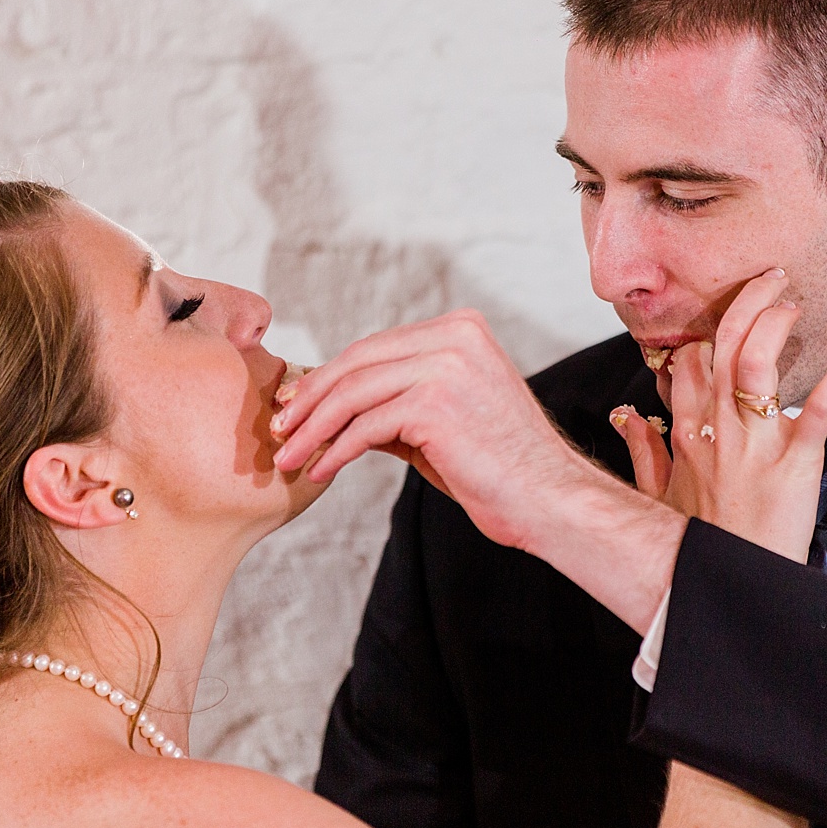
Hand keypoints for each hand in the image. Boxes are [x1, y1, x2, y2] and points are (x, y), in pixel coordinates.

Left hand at [270, 309, 687, 633]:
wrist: (549, 498)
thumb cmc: (498, 468)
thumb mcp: (440, 422)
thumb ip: (393, 403)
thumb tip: (330, 405)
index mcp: (460, 329)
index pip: (374, 348)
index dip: (327, 377)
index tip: (293, 407)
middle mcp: (454, 336)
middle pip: (357, 362)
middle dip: (310, 399)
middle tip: (278, 431)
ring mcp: (446, 365)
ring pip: (353, 393)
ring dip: (312, 428)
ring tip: (287, 458)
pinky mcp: (435, 403)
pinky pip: (365, 427)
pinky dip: (335, 450)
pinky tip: (319, 471)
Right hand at [611, 269, 826, 561]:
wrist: (735, 590)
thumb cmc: (702, 546)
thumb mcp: (657, 497)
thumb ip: (643, 451)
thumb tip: (626, 415)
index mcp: (686, 436)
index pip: (687, 364)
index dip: (707, 335)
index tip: (728, 325)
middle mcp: (715, 431)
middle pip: (720, 347)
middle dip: (744, 304)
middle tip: (769, 279)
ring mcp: (753, 444)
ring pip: (752, 362)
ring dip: (772, 321)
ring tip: (793, 300)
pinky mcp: (794, 461)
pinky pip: (814, 406)